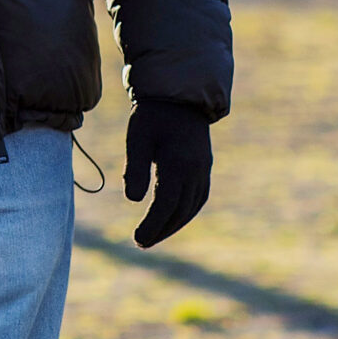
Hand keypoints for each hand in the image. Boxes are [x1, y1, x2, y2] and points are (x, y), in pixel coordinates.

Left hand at [124, 100, 212, 246]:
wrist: (179, 95)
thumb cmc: (152, 116)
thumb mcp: (137, 138)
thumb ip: (136, 168)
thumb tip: (133, 200)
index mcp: (179, 164)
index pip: (165, 204)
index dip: (152, 225)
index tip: (137, 238)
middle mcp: (196, 171)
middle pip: (180, 211)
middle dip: (161, 230)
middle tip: (141, 242)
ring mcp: (203, 170)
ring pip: (191, 207)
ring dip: (173, 224)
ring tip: (153, 236)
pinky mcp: (204, 168)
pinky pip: (198, 198)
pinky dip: (185, 213)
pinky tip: (171, 218)